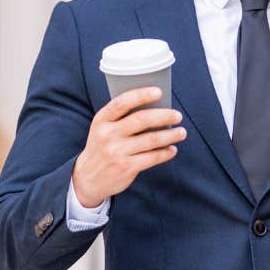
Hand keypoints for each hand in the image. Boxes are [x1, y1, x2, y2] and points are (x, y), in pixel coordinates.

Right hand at [72, 88, 186, 207]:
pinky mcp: (126, 167)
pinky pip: (153, 157)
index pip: (122, 102)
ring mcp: (117, 151)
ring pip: (151, 139)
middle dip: (164, 116)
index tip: (159, 91)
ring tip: (181, 132)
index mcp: (101, 120)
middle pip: (142, 120)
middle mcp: (108, 134)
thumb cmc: (102, 147)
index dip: (142, 95)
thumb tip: (155, 108)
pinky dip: (166, 152)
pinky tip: (172, 149)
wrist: (88, 178)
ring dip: (171, 135)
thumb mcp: (102, 130)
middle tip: (178, 116)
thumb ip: (120, 119)